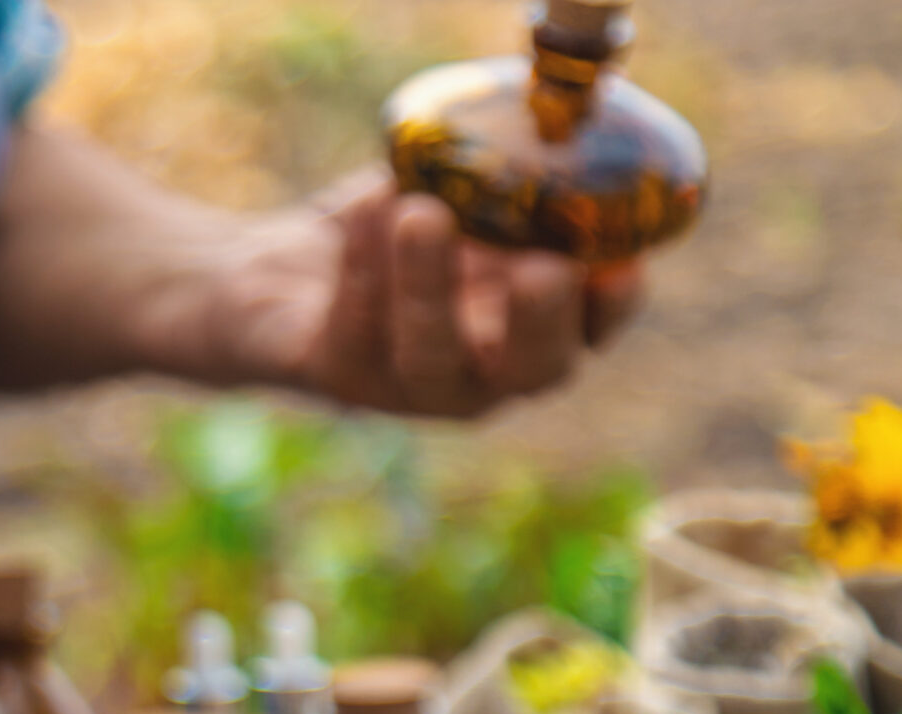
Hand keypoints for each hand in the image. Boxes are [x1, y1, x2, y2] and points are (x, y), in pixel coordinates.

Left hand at [221, 169, 644, 418]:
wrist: (283, 278)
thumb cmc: (393, 232)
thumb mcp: (459, 198)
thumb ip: (502, 184)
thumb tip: (532, 136)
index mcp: (529, 328)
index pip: (590, 331)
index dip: (612, 308)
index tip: (618, 264)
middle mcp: (483, 374)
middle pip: (531, 371)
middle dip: (538, 320)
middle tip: (541, 267)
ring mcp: (410, 389)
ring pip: (429, 359)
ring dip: (430, 286)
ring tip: (422, 213)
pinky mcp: (339, 378)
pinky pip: (354, 331)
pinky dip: (361, 265)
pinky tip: (367, 207)